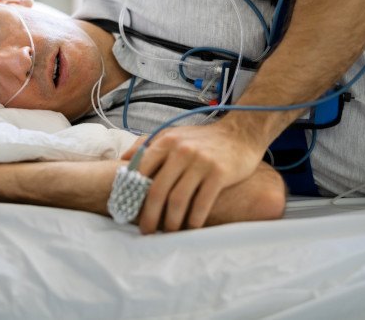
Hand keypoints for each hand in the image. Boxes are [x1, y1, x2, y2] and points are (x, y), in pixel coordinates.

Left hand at [121, 121, 264, 233]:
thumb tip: (122, 160)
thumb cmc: (203, 138)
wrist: (241, 133)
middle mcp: (181, 150)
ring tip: (168, 232)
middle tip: (146, 231)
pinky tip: (191, 228)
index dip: (132, 194)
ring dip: (171, 222)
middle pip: (157, 190)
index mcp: (166, 141)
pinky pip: (202, 203)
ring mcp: (201, 162)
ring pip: (178, 200)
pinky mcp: (220, 173)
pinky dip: (194, 220)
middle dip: (149, 215)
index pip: (141, 171)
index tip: (129, 210)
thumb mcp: (173, 134)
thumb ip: (147, 144)